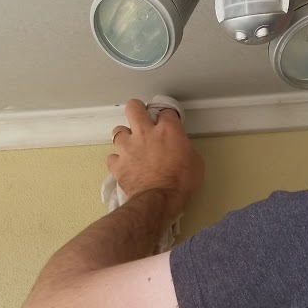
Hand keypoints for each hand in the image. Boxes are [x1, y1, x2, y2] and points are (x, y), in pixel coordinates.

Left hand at [107, 100, 203, 223]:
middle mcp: (145, 133)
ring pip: (118, 131)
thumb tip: (180, 148)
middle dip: (137, 110)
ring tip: (130, 145)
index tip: (168, 122)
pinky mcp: (118, 164)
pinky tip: (124, 165)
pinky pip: (112, 157)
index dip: (167, 116)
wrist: (160, 200)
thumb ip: (184, 147)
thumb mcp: (195, 161)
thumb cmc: (181, 182)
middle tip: (141, 118)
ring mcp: (128, 148)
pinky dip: (118, 161)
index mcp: (167, 130)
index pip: (166, 110)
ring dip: (124, 136)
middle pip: (134, 107)